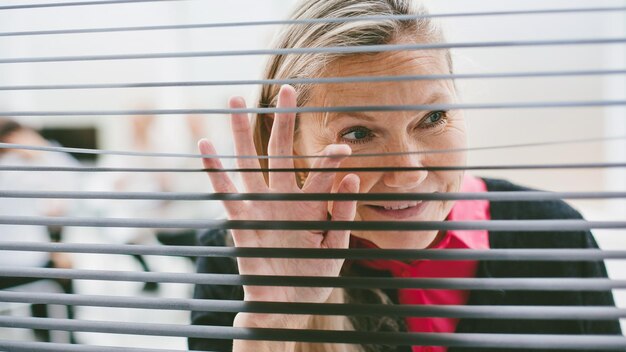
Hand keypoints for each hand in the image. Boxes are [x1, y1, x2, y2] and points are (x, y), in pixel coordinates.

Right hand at [198, 85, 359, 305]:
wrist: (286, 305)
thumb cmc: (313, 277)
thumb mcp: (335, 247)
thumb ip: (341, 214)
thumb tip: (351, 177)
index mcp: (310, 205)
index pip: (320, 173)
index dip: (328, 159)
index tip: (341, 147)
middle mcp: (283, 198)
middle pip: (281, 152)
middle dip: (283, 121)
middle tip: (286, 89)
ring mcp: (260, 207)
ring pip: (249, 163)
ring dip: (242, 132)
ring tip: (235, 100)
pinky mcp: (241, 222)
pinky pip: (225, 193)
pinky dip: (215, 171)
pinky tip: (205, 144)